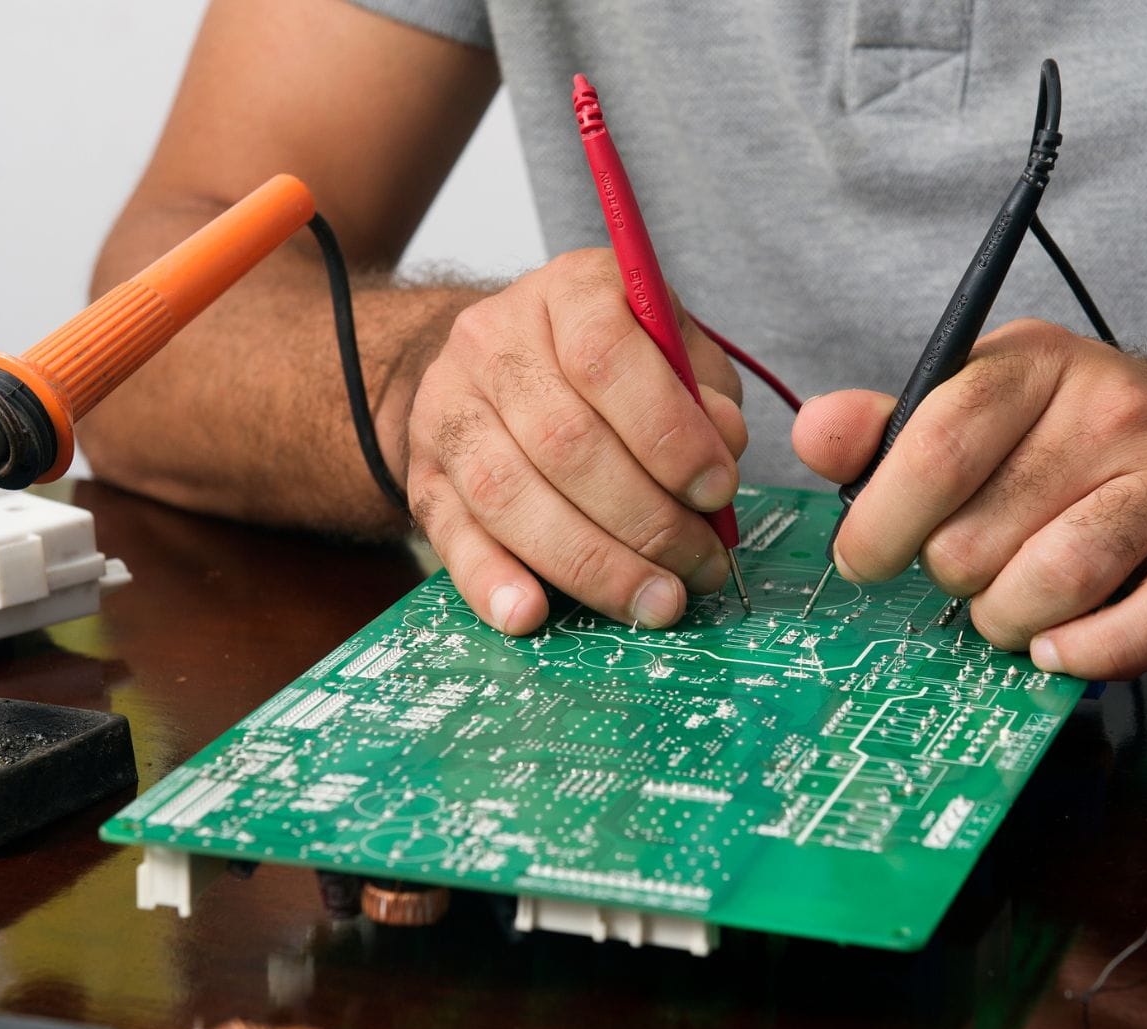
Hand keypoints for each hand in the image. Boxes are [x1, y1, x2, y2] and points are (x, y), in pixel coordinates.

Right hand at [404, 248, 746, 634]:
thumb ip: (705, 393)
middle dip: (645, 518)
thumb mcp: (672, 352)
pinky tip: (532, 616)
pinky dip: (491, 581)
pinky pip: (450, 535)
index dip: (667, 432)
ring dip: (591, 563)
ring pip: (509, 494)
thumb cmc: (613, 365)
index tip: (718, 490)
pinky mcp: (422, 473)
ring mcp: (446, 408)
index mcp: (566, 293)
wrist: (502, 365)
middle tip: (700, 567)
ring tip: (654, 603)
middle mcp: (493, 341)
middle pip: (563, 440)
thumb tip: (723, 447)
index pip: (606, 356)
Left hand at [793, 319, 1146, 679]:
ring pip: (1055, 581)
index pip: (936, 445)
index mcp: (1038, 363)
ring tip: (1004, 608)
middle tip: (962, 571)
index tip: (861, 559)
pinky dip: (1084, 654)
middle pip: (980, 533)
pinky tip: (1054, 648)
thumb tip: (814, 435)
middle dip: (948, 576)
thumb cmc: (1081, 436)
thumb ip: (894, 426)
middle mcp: (1115, 412)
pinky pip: (1143, 628)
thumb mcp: (987, 401)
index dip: (879, 520)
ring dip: (1006, 619)